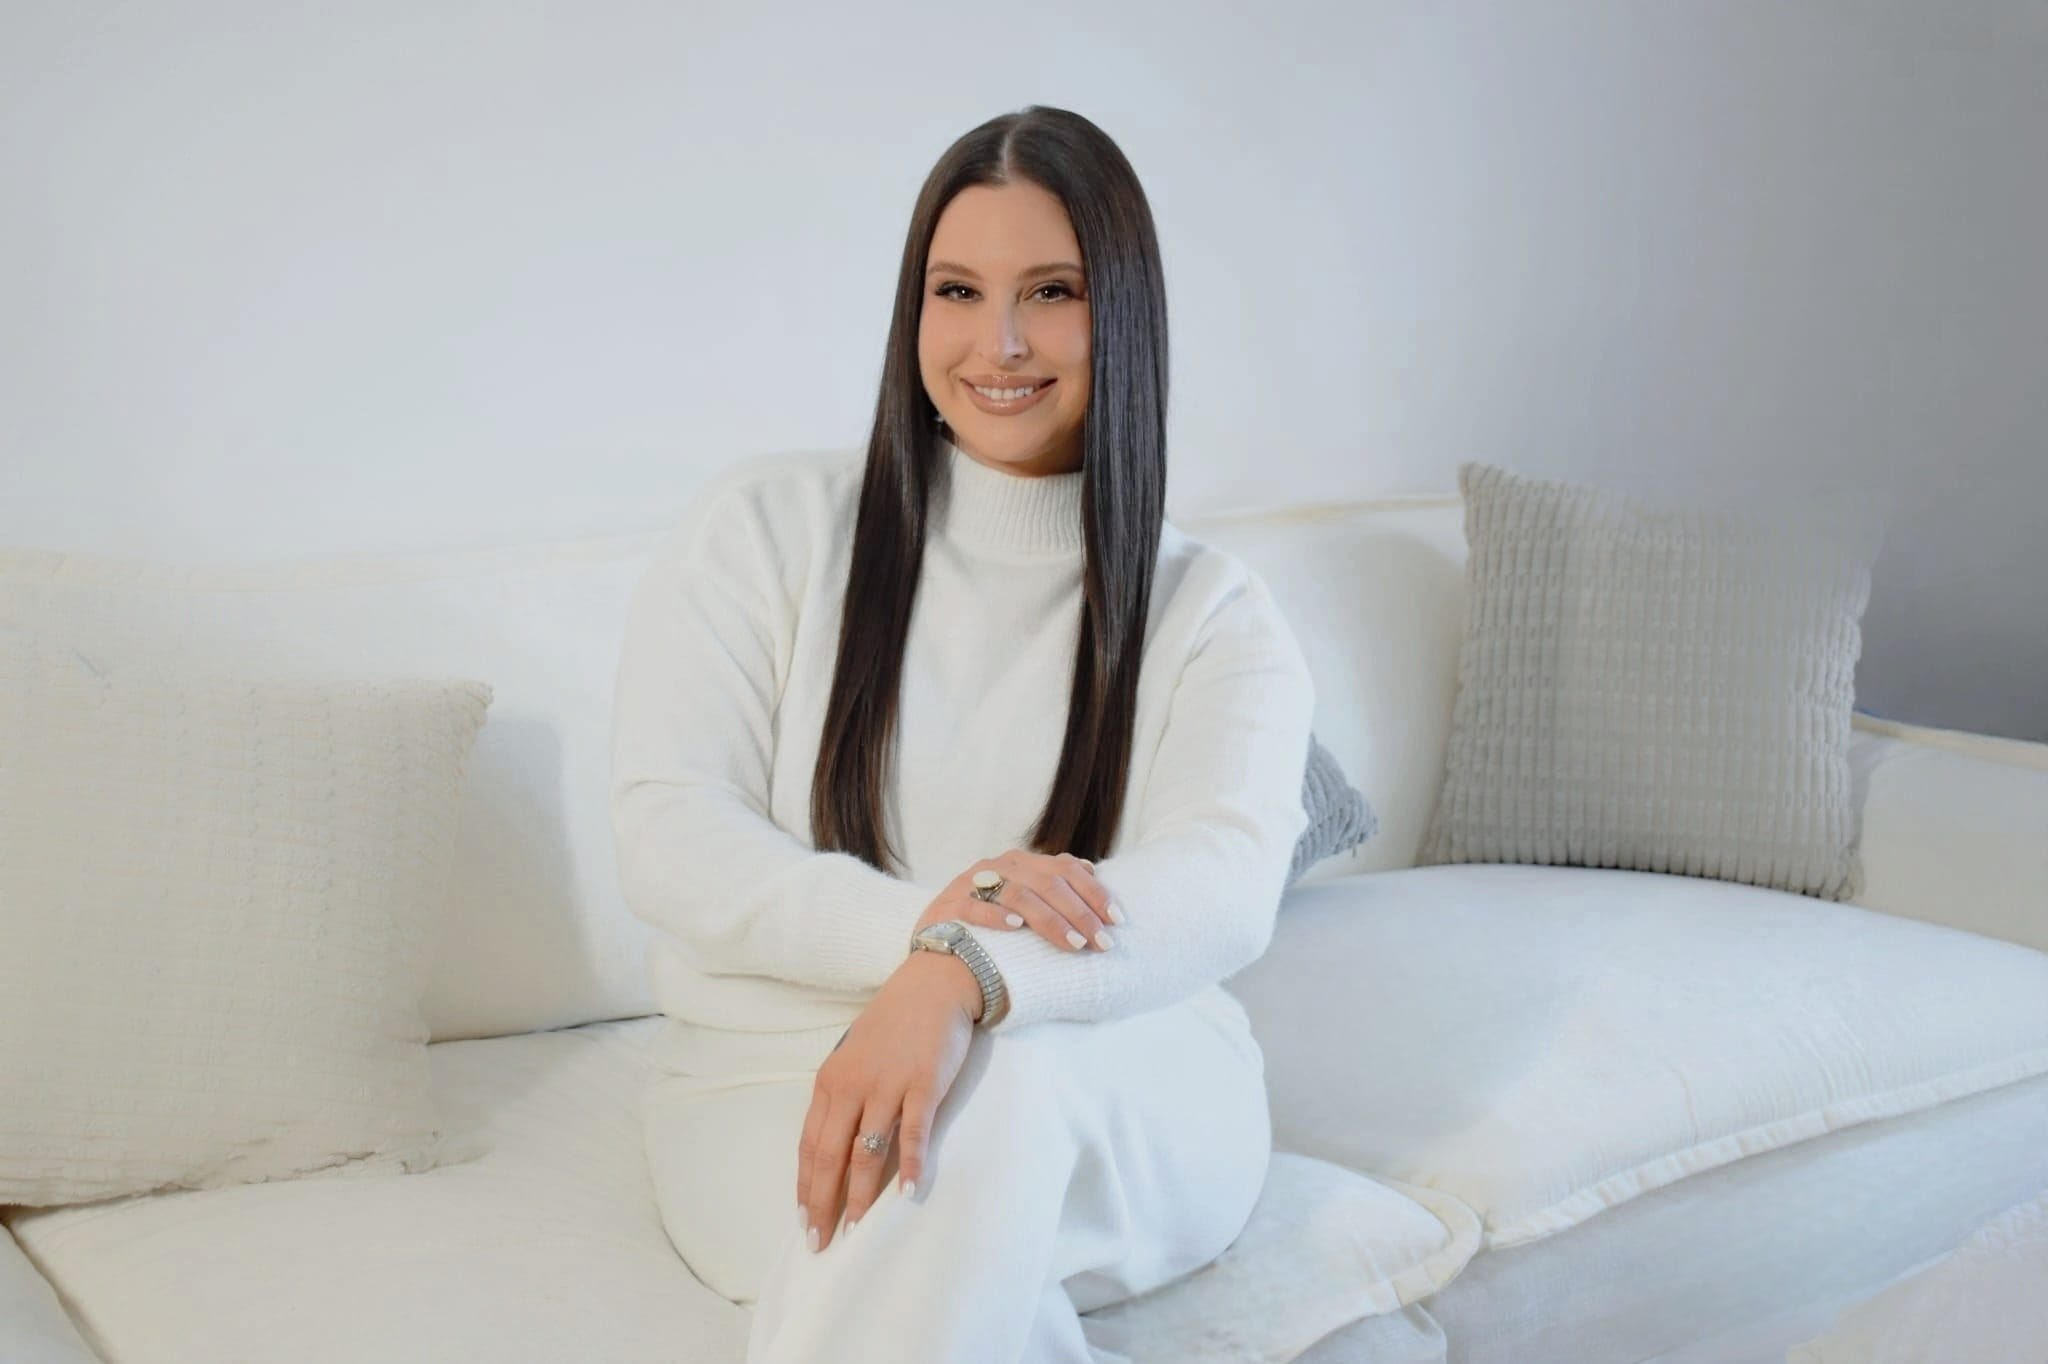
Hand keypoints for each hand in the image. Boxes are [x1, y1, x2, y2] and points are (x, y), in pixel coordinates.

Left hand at [797, 953, 975, 1251]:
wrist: (933, 984)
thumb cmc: (894, 1024)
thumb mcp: (854, 1058)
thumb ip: (844, 1099)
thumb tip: (835, 1148)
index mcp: (830, 1081)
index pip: (810, 1145)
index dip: (806, 1186)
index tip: (804, 1221)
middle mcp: (852, 1086)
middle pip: (830, 1155)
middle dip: (822, 1203)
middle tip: (820, 1242)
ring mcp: (888, 1085)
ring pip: (866, 1151)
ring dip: (859, 1195)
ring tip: (856, 1230)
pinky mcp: (923, 1084)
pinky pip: (913, 1133)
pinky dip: (908, 1166)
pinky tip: (906, 1194)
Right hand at [913, 850, 1123, 953]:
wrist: (938, 953)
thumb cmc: (989, 928)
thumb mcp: (1021, 898)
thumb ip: (1050, 885)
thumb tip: (1093, 872)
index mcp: (1020, 863)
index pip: (1066, 869)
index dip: (1094, 893)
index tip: (1117, 920)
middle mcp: (997, 867)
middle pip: (1048, 883)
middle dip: (1080, 914)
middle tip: (1102, 943)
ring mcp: (970, 885)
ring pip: (1018, 895)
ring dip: (1050, 920)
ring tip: (1074, 944)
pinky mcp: (947, 907)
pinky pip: (973, 908)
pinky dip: (995, 915)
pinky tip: (1015, 927)